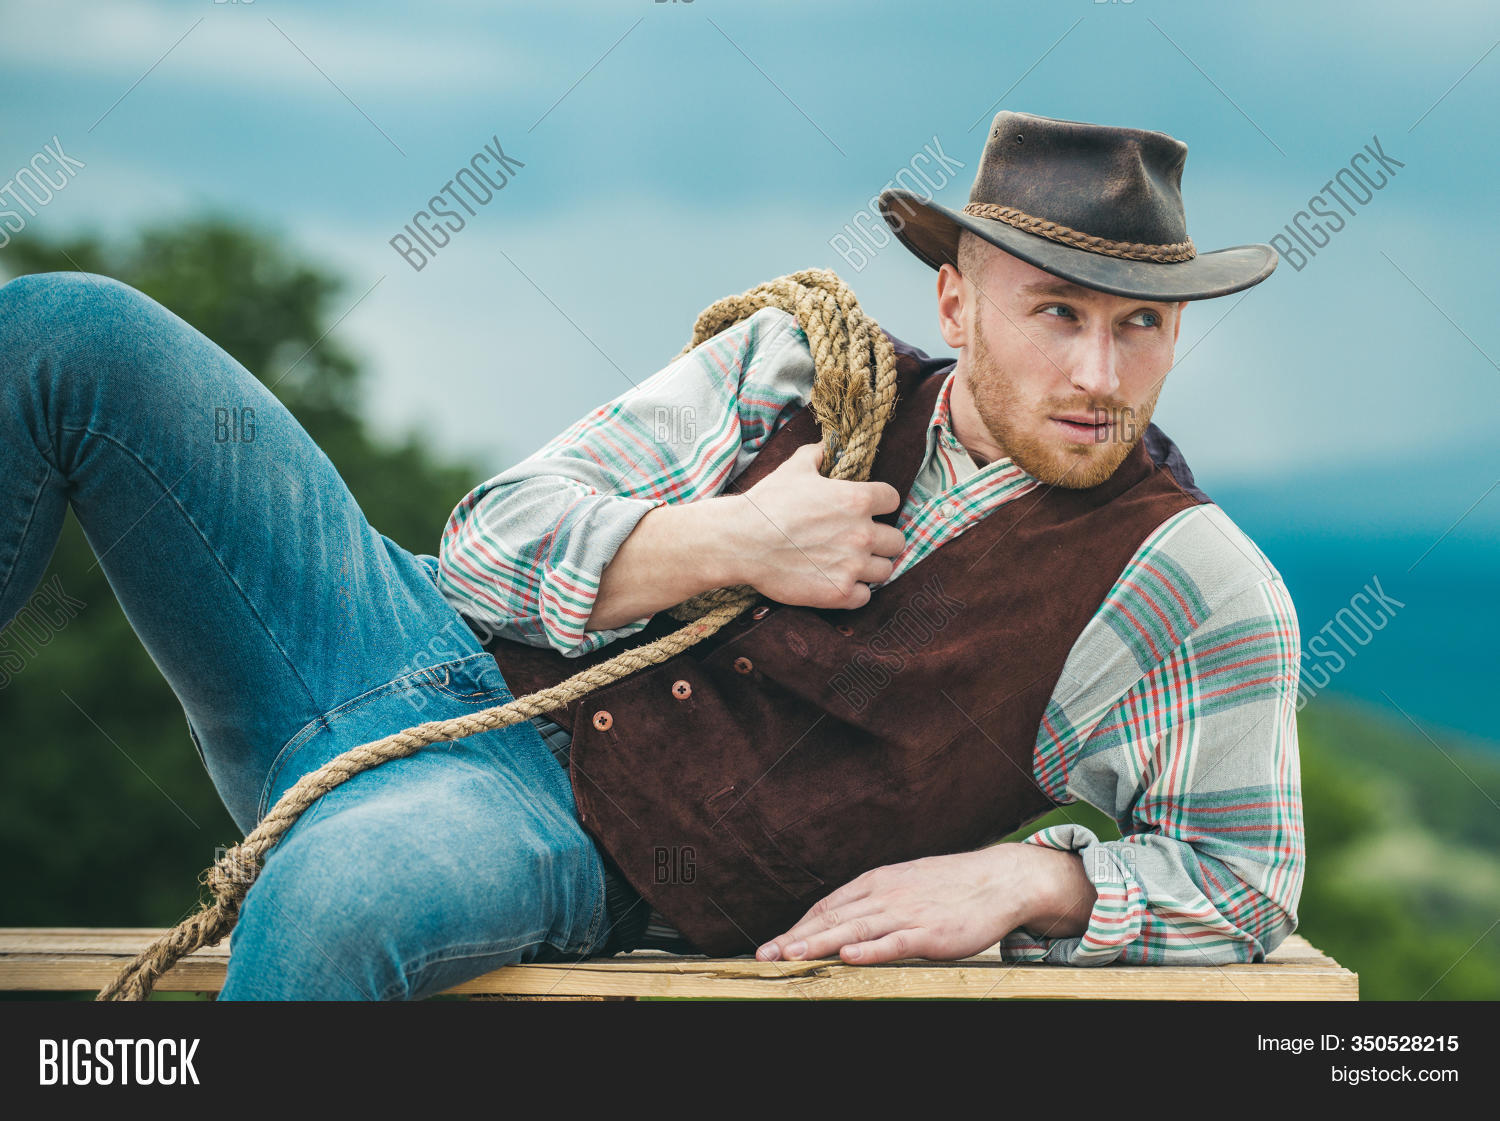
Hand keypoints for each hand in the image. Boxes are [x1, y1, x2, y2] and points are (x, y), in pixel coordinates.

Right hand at [731, 442, 905, 610]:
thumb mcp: (795, 468)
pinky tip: (839, 582)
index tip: (870, 510)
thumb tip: (828, 444)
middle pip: (897, 540)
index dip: (882, 504)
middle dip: (883, 540)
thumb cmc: (768, 502)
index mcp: (858, 499)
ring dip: (872, 567)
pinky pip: (865, 596)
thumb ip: (818, 453)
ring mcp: (853, 565)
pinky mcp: (839, 593)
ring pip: (886, 570)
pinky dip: (855, 591)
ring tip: (852, 563)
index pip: (893, 500)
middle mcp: (863, 533)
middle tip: (862, 541)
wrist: (741, 542)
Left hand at [755, 845, 1096, 963]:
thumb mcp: (903, 886)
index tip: (772, 945)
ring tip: (791, 956)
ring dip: (820, 943)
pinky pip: (895, 942)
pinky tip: (848, 956)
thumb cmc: (949, 887)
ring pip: (855, 929)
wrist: (998, 880)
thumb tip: (839, 921)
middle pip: (832, 918)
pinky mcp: (930, 932)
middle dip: (795, 938)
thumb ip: (872, 902)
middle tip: (764, 955)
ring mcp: (907, 913)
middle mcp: (885, 895)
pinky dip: (870, 949)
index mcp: (876, 883)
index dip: (798, 927)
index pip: (827, 907)